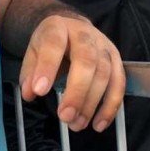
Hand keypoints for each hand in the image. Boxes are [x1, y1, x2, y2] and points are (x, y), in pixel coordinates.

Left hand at [19, 15, 124, 132]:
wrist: (71, 26)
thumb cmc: (52, 43)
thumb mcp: (33, 51)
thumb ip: (30, 72)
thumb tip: (31, 93)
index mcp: (59, 27)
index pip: (54, 44)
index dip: (47, 67)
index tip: (40, 91)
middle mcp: (84, 34)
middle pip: (86, 61)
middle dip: (77, 92)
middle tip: (65, 116)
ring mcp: (104, 46)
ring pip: (104, 74)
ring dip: (92, 103)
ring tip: (77, 124)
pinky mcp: (116, 59)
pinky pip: (119, 83)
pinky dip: (111, 106)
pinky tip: (99, 123)